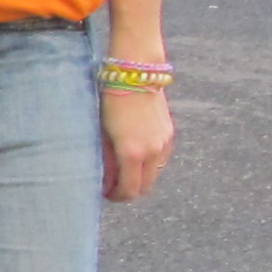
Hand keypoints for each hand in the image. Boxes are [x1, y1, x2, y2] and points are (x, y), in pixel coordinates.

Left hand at [101, 85, 173, 203]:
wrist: (136, 74)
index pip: (129, 190)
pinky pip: (161, 158)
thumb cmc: (110, 101)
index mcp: (131, 153)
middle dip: (129, 191)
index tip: (106, 194)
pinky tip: (136, 156)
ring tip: (124, 171)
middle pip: (145, 187)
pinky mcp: (169, 133)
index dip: (117, 196)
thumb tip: (103, 179)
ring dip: (141, 177)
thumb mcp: (101, 131)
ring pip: (155, 173)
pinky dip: (150, 163)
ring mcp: (163, 142)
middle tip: (114, 187)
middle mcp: (151, 151)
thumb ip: (104, 158)